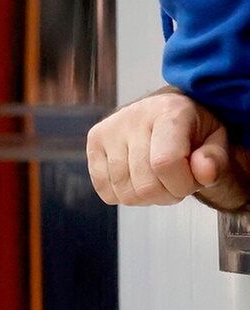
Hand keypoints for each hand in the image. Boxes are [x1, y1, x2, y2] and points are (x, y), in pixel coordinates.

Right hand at [86, 90, 249, 209]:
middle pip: (144, 185)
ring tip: (157, 179)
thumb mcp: (216, 141)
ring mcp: (108, 129)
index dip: (181, 185)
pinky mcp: (94, 141)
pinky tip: (136, 178)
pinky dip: (124, 194)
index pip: (165, 163)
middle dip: (167, 195)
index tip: (192, 181)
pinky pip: (105, 190)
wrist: (162, 112)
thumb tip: (204, 173)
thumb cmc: (192, 130)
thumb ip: (216, 159)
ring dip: (146, 197)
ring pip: (124, 192)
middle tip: (176, 182)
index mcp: (168, 112)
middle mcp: (132, 117)